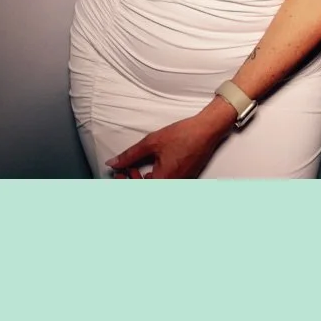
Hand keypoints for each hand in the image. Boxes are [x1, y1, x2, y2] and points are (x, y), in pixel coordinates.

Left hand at [108, 96, 237, 178]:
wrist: (206, 130)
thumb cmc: (184, 135)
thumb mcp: (151, 143)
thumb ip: (130, 155)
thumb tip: (114, 163)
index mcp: (164, 181)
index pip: (139, 190)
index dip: (124, 183)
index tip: (118, 173)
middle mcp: (173, 185)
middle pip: (147, 191)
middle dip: (132, 181)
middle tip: (125, 169)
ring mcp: (180, 183)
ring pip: (156, 187)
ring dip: (142, 180)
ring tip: (136, 167)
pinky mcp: (184, 179)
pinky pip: (165, 184)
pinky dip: (154, 178)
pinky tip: (150, 167)